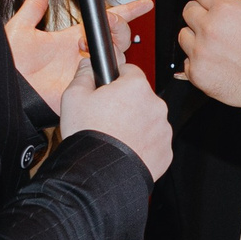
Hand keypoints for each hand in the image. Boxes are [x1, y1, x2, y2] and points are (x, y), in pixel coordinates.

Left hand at [4, 0, 151, 112]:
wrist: (9, 93)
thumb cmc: (11, 68)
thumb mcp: (19, 32)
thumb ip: (32, 9)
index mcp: (71, 40)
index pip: (103, 24)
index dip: (126, 12)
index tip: (144, 4)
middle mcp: (83, 55)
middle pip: (118, 38)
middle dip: (120, 25)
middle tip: (108, 20)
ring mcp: (88, 71)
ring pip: (118, 56)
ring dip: (109, 44)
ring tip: (85, 42)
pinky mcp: (89, 88)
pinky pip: (110, 79)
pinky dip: (109, 69)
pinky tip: (96, 63)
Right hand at [57, 46, 172, 179]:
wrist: (100, 174)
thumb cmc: (89, 135)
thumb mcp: (74, 97)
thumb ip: (83, 75)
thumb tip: (88, 65)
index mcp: (136, 86)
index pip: (130, 71)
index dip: (115, 80)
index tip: (107, 91)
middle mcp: (156, 105)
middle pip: (141, 97)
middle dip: (127, 104)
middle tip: (106, 118)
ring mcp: (163, 130)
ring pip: (149, 120)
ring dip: (136, 124)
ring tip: (115, 138)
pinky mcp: (165, 152)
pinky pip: (154, 142)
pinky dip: (143, 145)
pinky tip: (125, 151)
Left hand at [178, 0, 240, 111]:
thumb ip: (234, 6)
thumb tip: (220, 5)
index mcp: (225, 9)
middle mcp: (209, 28)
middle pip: (188, 11)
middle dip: (199, 14)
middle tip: (212, 22)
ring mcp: (200, 51)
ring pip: (183, 35)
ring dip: (195, 37)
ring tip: (213, 45)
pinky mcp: (196, 72)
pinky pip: (187, 60)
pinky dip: (198, 60)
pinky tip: (215, 62)